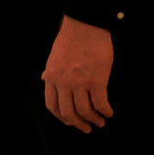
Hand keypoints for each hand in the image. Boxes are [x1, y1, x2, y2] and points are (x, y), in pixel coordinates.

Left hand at [42, 15, 113, 131]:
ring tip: (100, 122)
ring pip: (85, 111)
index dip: (62, 117)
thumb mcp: (54, 56)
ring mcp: (79, 83)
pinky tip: (109, 112)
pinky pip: (100, 103)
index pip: (52, 106)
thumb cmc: (71, 39)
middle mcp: (63, 83)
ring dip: (94, 119)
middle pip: (68, 113)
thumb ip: (50, 71)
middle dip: (78, 124)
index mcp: (51, 78)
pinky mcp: (97, 80)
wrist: (85, 26)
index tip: (70, 123)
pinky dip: (105, 111)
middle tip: (87, 128)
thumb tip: (44, 79)